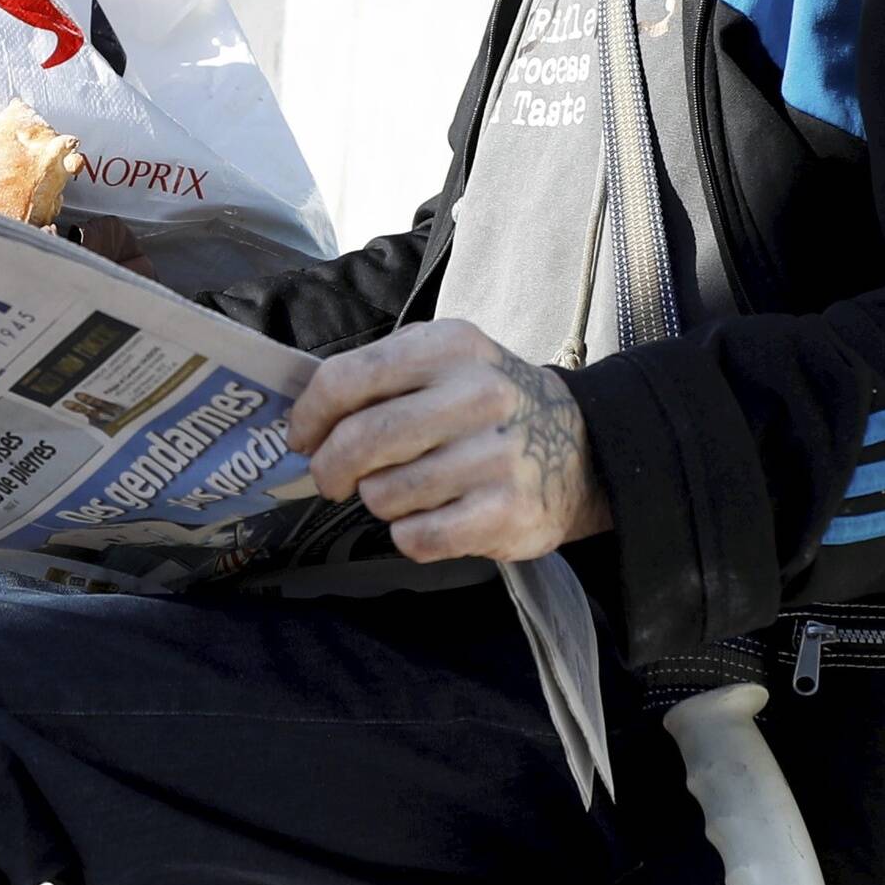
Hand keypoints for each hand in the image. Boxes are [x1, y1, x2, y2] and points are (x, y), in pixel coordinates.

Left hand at [287, 319, 608, 563]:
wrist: (582, 448)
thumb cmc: (483, 407)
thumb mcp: (442, 363)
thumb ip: (377, 377)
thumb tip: (304, 421)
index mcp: (450, 347)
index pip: (347, 379)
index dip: (309, 416)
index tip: (303, 438)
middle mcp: (477, 395)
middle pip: (361, 441)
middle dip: (331, 469)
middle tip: (332, 480)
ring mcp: (496, 456)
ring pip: (384, 494)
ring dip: (378, 500)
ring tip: (404, 489)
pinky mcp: (506, 513)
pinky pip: (415, 537)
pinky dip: (407, 534)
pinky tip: (429, 517)